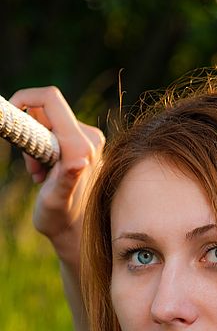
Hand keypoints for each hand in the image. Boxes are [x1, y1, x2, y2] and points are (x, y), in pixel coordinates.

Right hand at [9, 86, 104, 266]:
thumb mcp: (57, 200)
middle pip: (47, 111)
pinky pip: (56, 133)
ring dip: (37, 145)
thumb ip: (66, 178)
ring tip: (41, 176)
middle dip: (30, 133)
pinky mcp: (86, 146)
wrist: (77, 231)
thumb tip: (81, 161)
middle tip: (33, 168)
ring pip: (50, 123)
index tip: (13, 121)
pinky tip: (49, 174)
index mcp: (81, 145)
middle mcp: (90, 138)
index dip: (24, 99)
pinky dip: (45, 149)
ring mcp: (90, 141)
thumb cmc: (62, 219)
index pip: (49, 98)